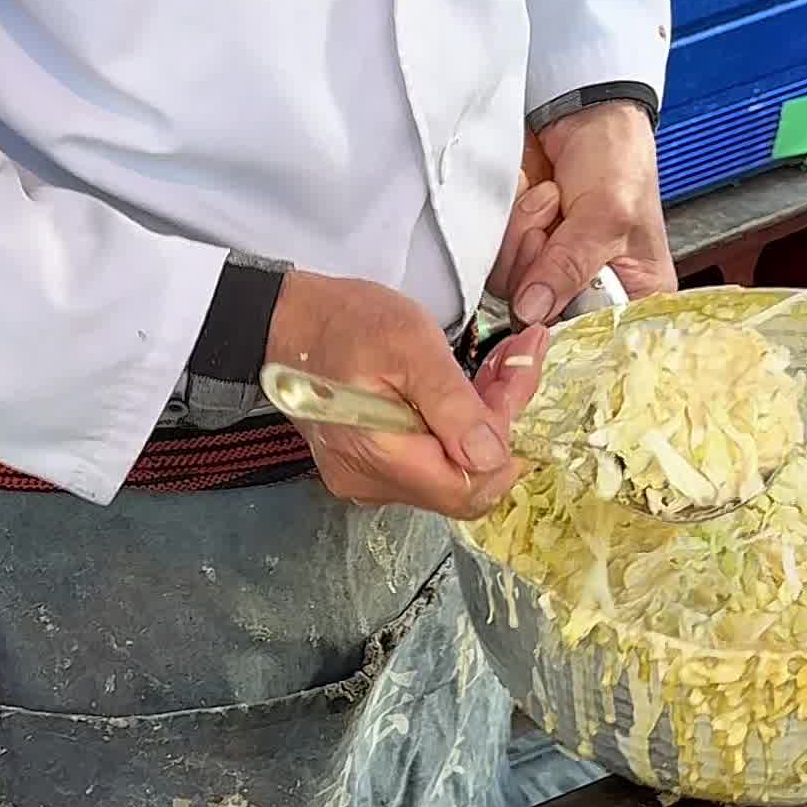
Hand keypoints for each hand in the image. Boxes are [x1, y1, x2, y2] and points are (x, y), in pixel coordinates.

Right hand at [268, 271, 545, 522]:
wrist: (290, 322)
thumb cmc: (346, 323)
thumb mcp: (410, 344)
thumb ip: (453, 404)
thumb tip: (492, 455)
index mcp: (378, 455)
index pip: (467, 485)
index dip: (502, 445)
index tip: (515, 382)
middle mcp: (371, 482)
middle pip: (461, 484)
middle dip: (499, 431)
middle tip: (516, 369)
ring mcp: (367, 480)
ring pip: (448, 473)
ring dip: (482, 427)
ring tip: (497, 368)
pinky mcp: (369, 469)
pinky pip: (427, 464)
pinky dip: (455, 431)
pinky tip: (466, 391)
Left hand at [500, 101, 674, 323]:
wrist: (580, 114)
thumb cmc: (617, 159)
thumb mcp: (607, 213)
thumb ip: (571, 264)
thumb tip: (532, 310)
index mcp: (632, 296)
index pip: (594, 339)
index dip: (567, 320)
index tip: (554, 289)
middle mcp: (587, 293)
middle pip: (541, 316)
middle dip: (540, 260)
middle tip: (560, 218)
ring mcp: (548, 274)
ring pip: (510, 286)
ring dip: (524, 231)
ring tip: (552, 197)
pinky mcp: (518, 252)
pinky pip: (492, 257)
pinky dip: (509, 221)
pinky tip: (534, 195)